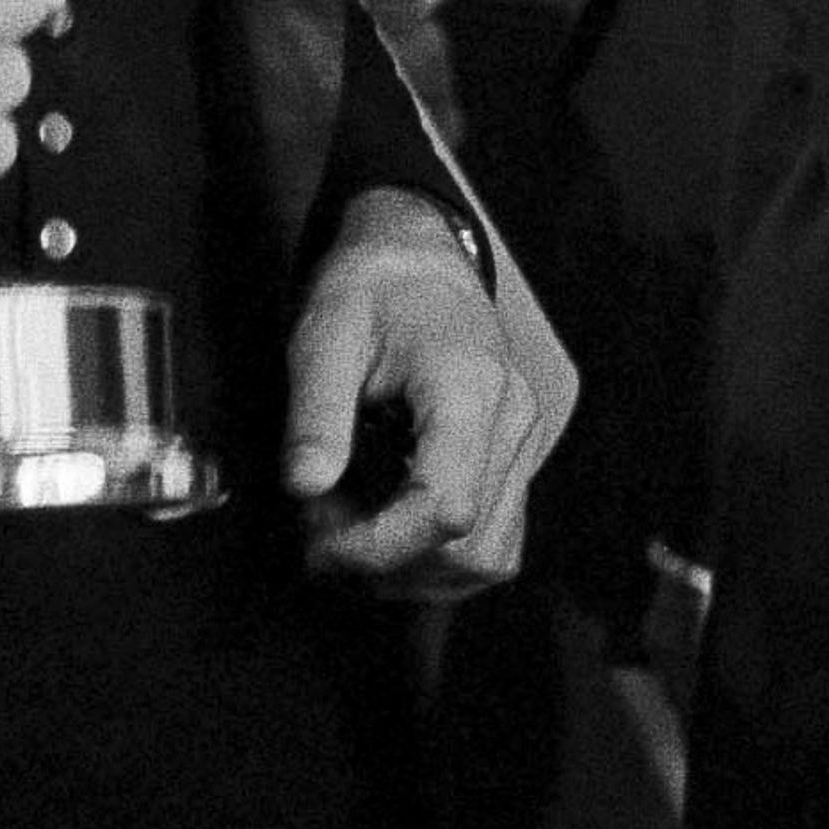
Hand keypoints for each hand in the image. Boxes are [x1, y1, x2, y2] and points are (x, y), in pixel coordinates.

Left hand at [289, 186, 547, 594]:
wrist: (418, 261)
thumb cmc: (373, 291)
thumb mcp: (324, 335)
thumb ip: (316, 413)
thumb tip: (306, 486)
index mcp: (466, 384)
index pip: (445, 505)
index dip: (379, 545)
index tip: (321, 542)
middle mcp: (511, 418)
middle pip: (468, 547)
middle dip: (386, 561)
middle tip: (324, 527)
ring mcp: (522, 440)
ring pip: (488, 557)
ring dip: (413, 568)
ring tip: (355, 526)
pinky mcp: (517, 456)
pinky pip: (495, 540)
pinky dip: (440, 557)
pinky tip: (393, 525)